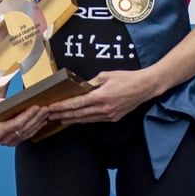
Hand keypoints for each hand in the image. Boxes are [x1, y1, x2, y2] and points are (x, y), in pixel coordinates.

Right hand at [0, 89, 52, 146]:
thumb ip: (5, 102)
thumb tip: (19, 96)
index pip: (17, 123)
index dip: (28, 115)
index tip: (36, 107)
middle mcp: (2, 139)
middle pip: (24, 128)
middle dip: (36, 117)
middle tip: (45, 108)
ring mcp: (8, 142)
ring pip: (28, 132)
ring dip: (39, 121)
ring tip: (46, 112)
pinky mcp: (14, 141)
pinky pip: (27, 134)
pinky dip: (36, 126)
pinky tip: (43, 120)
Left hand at [41, 70, 156, 126]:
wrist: (145, 87)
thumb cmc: (127, 78)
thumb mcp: (106, 75)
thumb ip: (91, 83)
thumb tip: (80, 87)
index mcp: (100, 96)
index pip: (76, 103)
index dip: (62, 106)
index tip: (51, 107)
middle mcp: (103, 108)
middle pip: (77, 114)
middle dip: (62, 115)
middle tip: (49, 116)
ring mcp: (108, 115)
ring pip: (85, 119)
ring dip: (71, 119)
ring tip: (59, 119)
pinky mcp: (113, 118)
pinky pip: (94, 120)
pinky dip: (83, 120)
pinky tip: (75, 119)